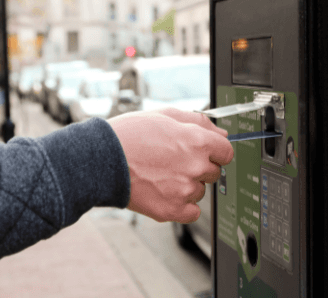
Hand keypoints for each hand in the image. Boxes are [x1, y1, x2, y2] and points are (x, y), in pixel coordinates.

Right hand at [109, 108, 233, 223]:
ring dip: (188, 185)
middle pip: (214, 172)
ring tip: (162, 175)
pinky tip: (165, 192)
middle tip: (175, 161)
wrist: (101, 160)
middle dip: (200, 167)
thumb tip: (221, 133)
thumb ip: (199, 122)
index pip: (226, 152)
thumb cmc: (129, 135)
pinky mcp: (171, 210)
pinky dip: (182, 206)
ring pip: (200, 191)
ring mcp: (184, 190)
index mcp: (198, 141)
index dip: (215, 151)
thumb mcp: (166, 115)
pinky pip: (192, 212)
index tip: (205, 152)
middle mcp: (196, 166)